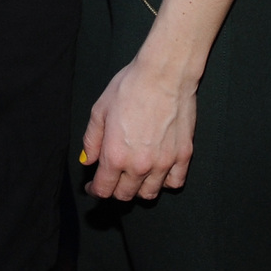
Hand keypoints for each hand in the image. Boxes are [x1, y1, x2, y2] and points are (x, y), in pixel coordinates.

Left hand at [80, 53, 196, 201]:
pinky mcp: (184, 156)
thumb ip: (91, 140)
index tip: (93, 187)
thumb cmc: (129, 88)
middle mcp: (140, 165)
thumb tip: (87, 161)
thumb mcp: (99, 111)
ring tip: (132, 177)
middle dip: (114, 190)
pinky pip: (174, 183)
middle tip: (111, 179)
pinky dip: (164, 182)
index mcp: (115, 155)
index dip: (95, 191)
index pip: (104, 189)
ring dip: (138, 189)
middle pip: (125, 195)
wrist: (164, 76)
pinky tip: (157, 172)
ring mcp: (164, 163)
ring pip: (149, 193)